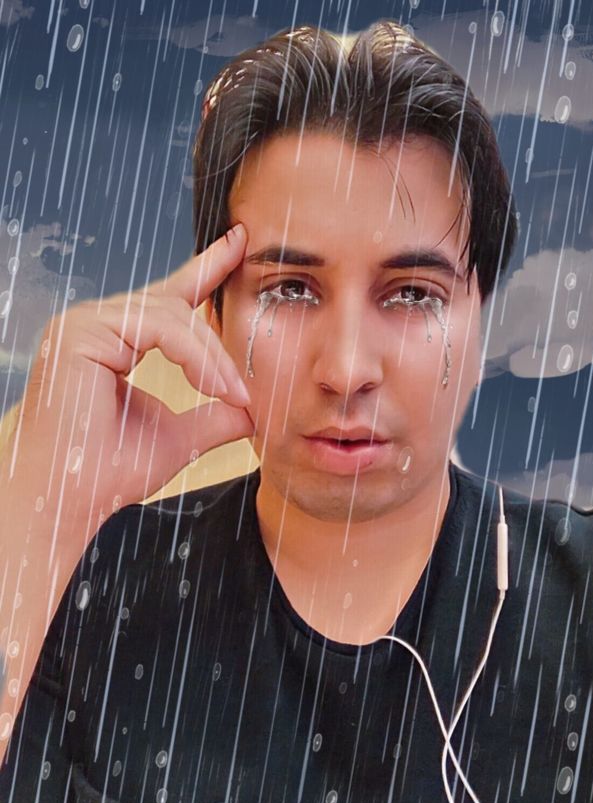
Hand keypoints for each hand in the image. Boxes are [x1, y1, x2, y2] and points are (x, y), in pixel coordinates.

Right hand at [13, 223, 252, 530]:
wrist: (67, 500)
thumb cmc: (108, 472)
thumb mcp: (178, 437)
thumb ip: (214, 416)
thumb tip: (255, 408)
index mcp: (114, 341)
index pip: (168, 298)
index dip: (206, 268)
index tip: (239, 242)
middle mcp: (96, 324)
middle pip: (176, 307)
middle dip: (217, 347)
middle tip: (244, 390)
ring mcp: (84, 323)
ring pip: (171, 316)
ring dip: (210, 358)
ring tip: (233, 395)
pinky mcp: (79, 331)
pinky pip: (156, 327)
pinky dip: (194, 355)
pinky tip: (214, 384)